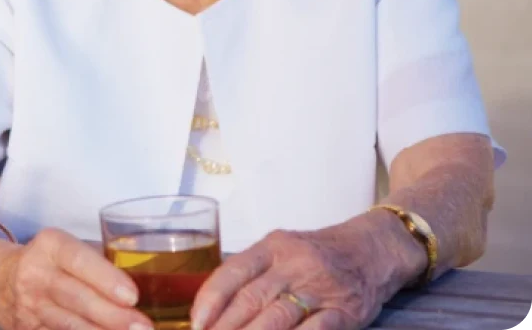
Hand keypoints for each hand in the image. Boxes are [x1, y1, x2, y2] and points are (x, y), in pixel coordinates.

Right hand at [0, 228, 150, 329]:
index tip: (132, 295)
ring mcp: (29, 305)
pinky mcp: (27, 329)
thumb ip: (98, 263)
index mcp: (49, 246)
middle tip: (143, 326)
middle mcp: (34, 274)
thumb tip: (150, 284)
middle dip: (112, 315)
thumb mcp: (65, 249)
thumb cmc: (48, 262)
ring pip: (68, 324)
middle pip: (75, 297)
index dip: (104, 277)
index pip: (77, 259)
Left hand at [191, 219, 409, 329]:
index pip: (233, 272)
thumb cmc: (316, 254)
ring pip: (279, 317)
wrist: (373, 250)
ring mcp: (322, 288)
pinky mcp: (346, 311)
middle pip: (252, 299)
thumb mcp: (280, 249)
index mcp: (273, 247)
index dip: (210, 300)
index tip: (196, 323)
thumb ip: (250, 273)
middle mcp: (295, 264)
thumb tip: (210, 306)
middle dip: (225, 327)